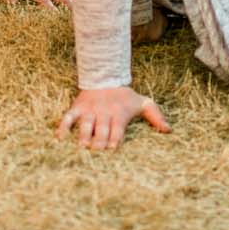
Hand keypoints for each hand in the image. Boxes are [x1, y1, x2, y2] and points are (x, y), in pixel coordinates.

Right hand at [57, 86, 171, 150]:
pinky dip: (63, 127)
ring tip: (81, 147)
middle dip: (98, 142)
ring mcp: (89, 110)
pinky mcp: (77, 107)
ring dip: (83, 136)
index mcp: (119, 114)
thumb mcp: (143, 102)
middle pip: (100, 130)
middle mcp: (104, 113)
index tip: (112, 149)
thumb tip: (169, 131)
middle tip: (96, 153)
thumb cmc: (125, 96)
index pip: (117, 130)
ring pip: (85, 125)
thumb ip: (156, 116)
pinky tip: (60, 138)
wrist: (105, 76)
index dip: (114, 139)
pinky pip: (68, 117)